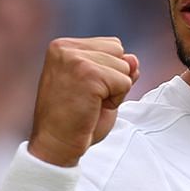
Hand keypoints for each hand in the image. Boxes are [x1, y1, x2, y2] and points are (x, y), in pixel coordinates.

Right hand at [28, 37, 136, 166]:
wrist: (55, 145)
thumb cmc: (73, 120)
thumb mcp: (98, 87)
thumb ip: (116, 69)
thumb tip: (134, 60)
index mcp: (64, 47)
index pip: (112, 45)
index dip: (109, 72)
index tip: (85, 90)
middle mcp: (66, 48)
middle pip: (119, 52)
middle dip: (113, 79)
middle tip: (88, 99)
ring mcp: (76, 59)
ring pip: (124, 67)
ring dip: (114, 91)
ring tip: (90, 104)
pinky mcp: (88, 74)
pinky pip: (124, 82)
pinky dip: (116, 100)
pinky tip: (94, 108)